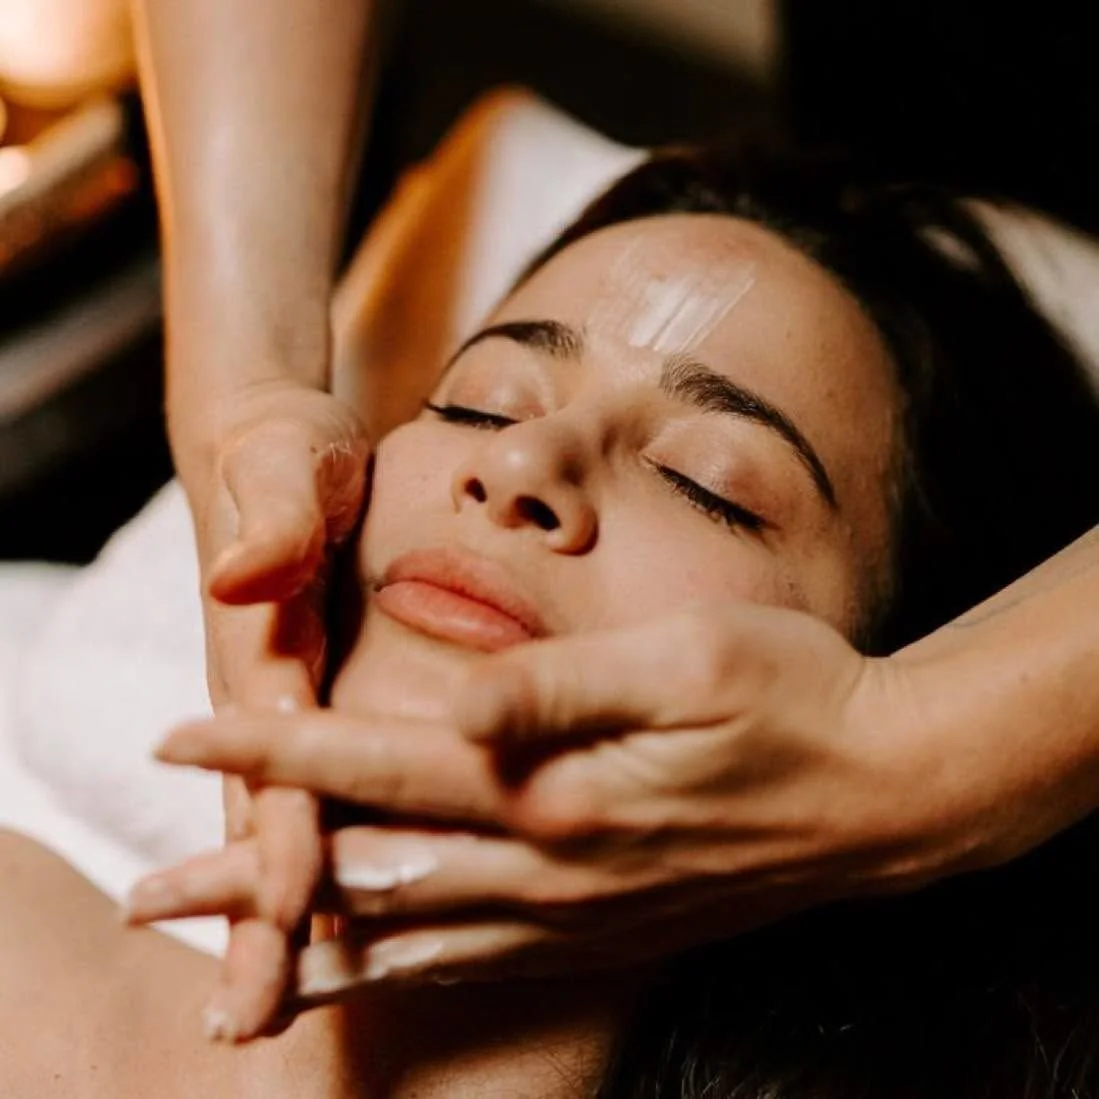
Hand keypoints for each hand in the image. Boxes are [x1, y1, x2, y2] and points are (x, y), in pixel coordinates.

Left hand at [144, 602, 1001, 1023]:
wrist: (883, 791)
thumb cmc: (789, 697)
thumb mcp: (684, 660)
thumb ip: (561, 687)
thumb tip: (458, 701)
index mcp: (552, 786)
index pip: (375, 767)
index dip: (271, 750)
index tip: (179, 737)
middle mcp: (548, 866)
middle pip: (363, 875)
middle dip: (246, 879)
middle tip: (145, 892)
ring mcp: (577, 913)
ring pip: (407, 940)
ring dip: (303, 943)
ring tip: (227, 962)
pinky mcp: (608, 932)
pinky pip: (477, 968)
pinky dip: (399, 978)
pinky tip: (366, 982)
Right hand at [183, 378, 368, 1039]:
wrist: (277, 448)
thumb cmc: (285, 457)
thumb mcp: (283, 469)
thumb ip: (270, 522)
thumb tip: (241, 580)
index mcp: (264, 654)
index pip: (274, 759)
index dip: (281, 834)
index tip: (286, 912)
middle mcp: (269, 695)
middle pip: (262, 818)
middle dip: (257, 919)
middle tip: (253, 1025)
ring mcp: (287, 706)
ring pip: (280, 823)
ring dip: (275, 914)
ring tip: (275, 1006)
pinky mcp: (315, 700)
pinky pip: (317, 792)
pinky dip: (313, 859)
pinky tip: (335, 910)